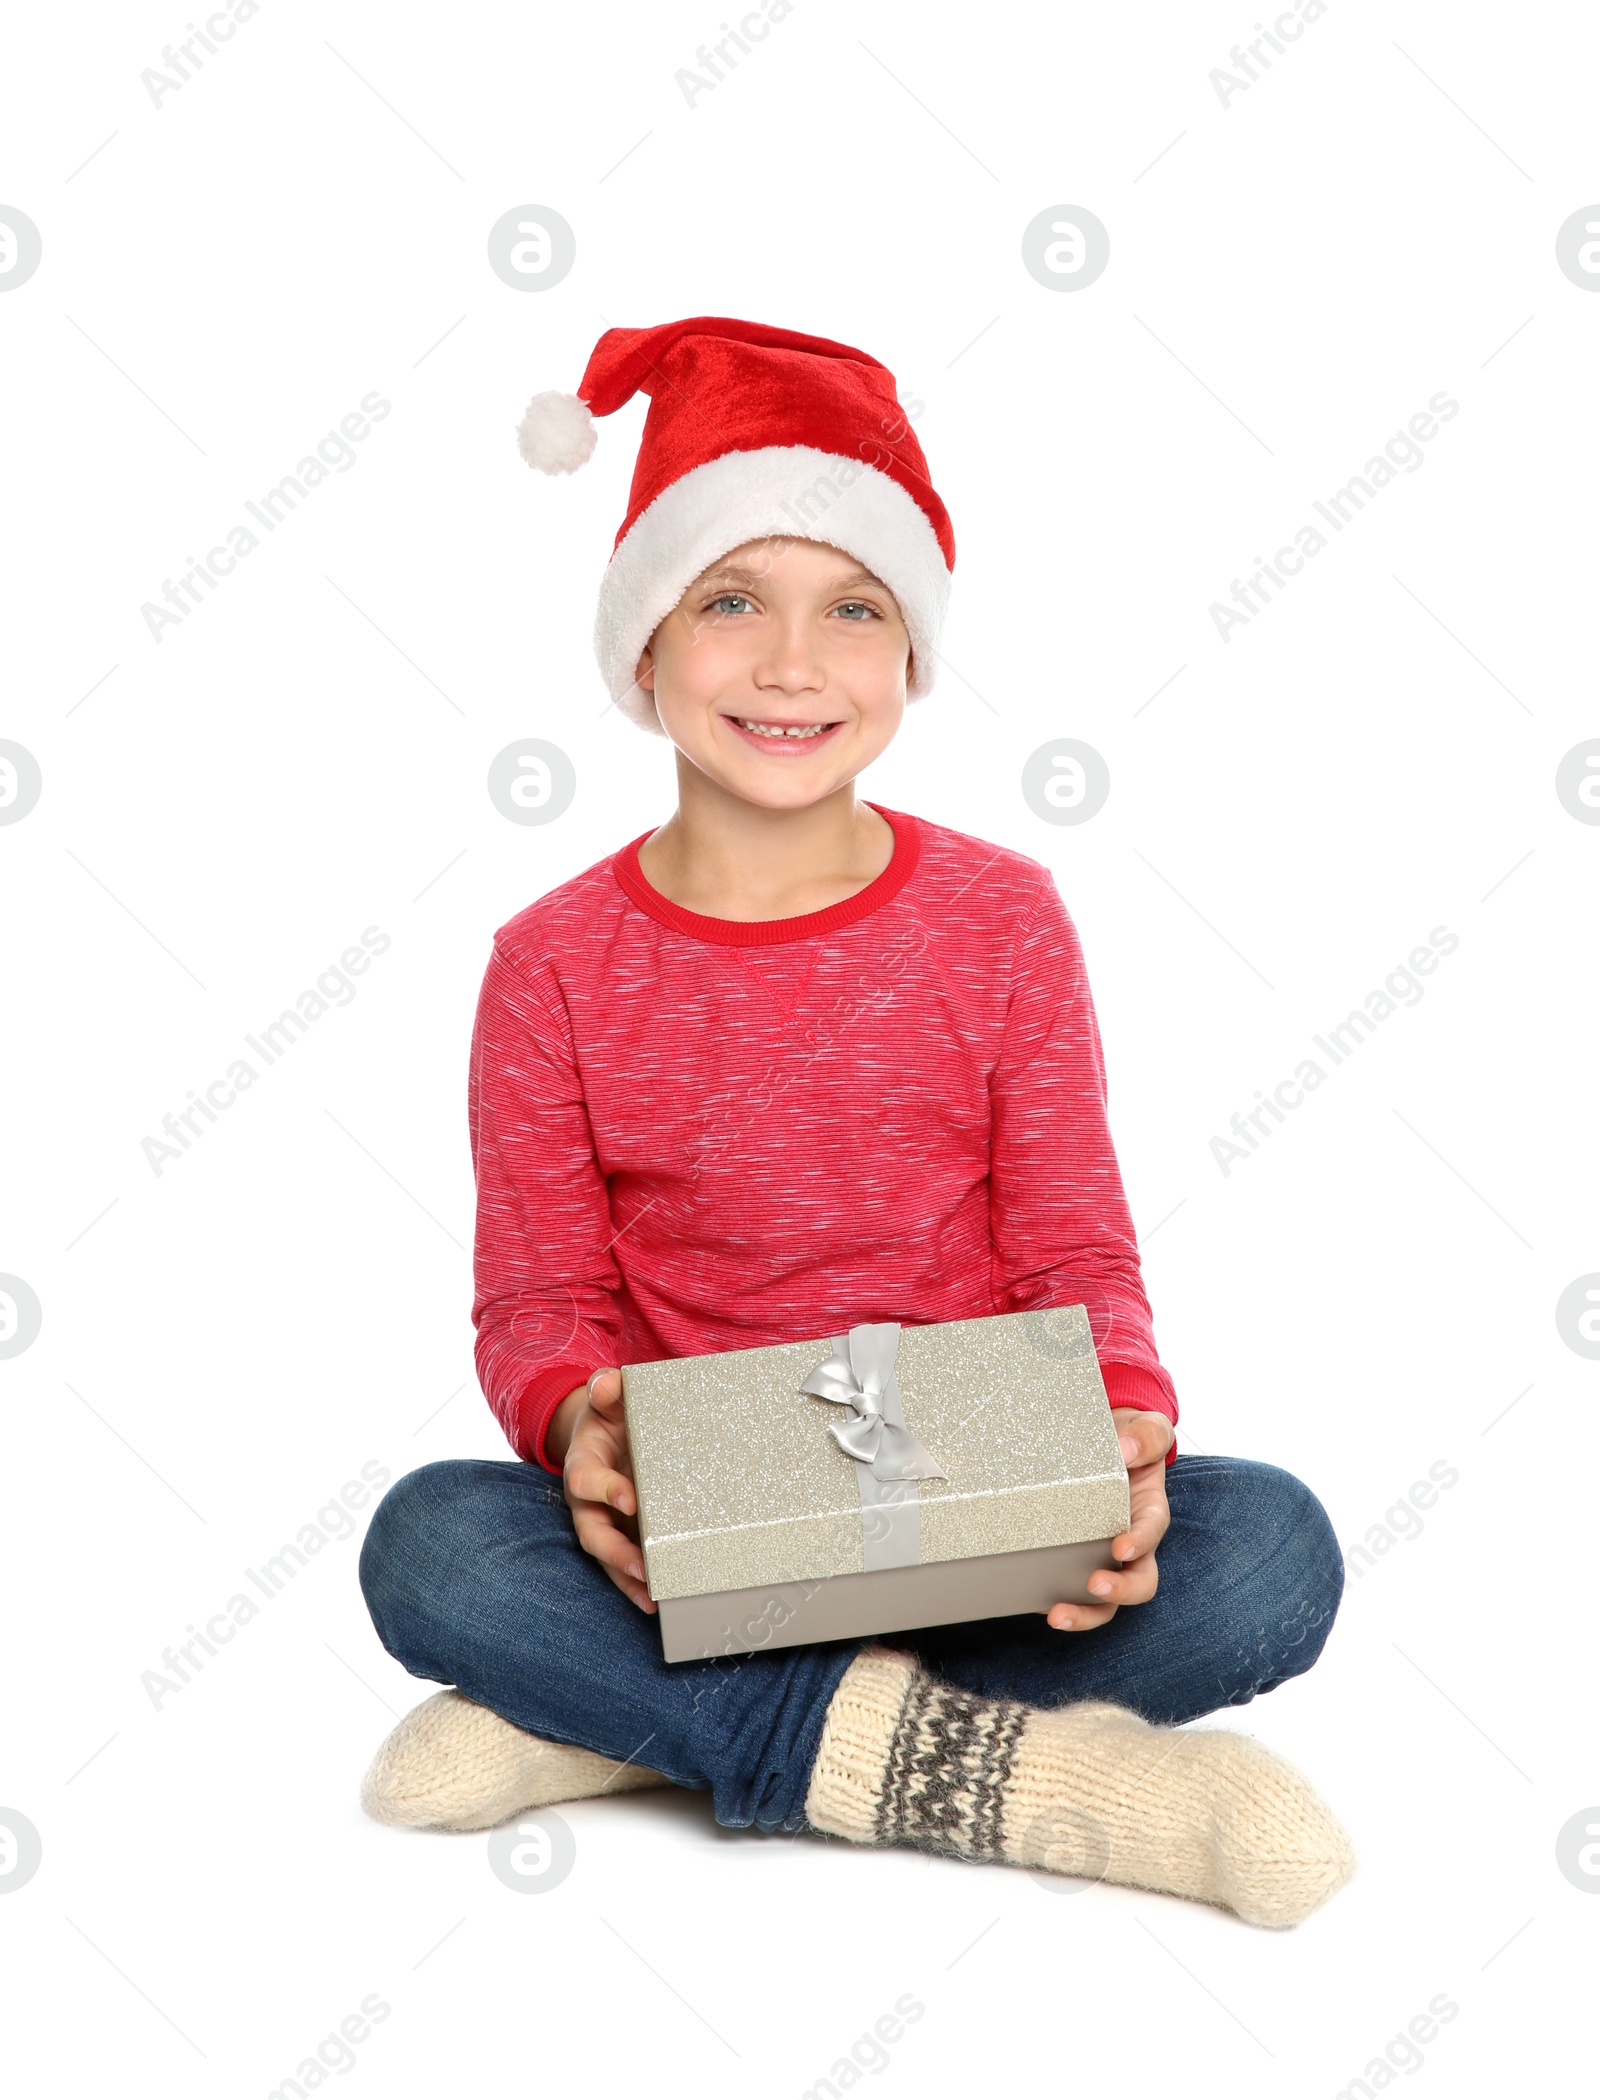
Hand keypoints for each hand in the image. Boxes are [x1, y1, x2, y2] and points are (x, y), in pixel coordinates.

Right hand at [551, 1369, 656, 1614]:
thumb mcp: (611, 1396)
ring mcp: (603, 1522)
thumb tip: (606, 1384)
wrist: (611, 1431)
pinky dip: (635, 1585)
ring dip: (627, 1578)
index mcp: (583, 1463)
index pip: (585, 1480)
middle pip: (591, 1532)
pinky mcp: (622, 1536)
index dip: (604, 1490)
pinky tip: (655, 1601)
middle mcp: (587, 1501)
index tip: (631, 1498)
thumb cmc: (613, 1414)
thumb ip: (608, 1388)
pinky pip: (623, 1567)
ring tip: (653, 1596)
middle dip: (614, 1551)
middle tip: (643, 1565)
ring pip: (606, 1557)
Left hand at [1045, 1407, 1174, 1632]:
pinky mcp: (1077, 1562)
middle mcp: (1132, 1542)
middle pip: (1139, 1582)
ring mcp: (1105, 1558)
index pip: (1152, 1533)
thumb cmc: (1131, 1440)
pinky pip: (1071, 1590)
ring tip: (1056, 1615)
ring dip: (1085, 1613)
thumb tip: (1126, 1450)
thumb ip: (1146, 1435)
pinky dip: (1054, 1601)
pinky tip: (1031, 1604)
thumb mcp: (1147, 1428)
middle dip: (1119, 1590)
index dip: (1140, 1543)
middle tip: (1093, 1584)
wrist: (1110, 1442)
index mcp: (1149, 1511)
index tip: (1120, 1547)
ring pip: (1106, 1600)